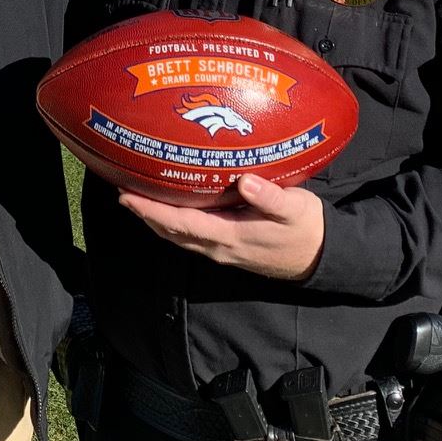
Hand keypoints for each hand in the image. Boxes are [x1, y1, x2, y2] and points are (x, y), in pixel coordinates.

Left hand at [120, 174, 325, 281]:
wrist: (320, 258)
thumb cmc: (307, 229)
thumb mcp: (296, 209)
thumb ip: (270, 197)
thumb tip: (245, 181)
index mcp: (230, 237)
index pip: (182, 223)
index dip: (152, 210)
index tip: (128, 195)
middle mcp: (219, 247)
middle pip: (171, 232)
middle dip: (144, 212)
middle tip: (121, 190)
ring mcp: (222, 250)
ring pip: (178, 236)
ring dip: (155, 219)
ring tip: (136, 197)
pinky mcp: (227, 247)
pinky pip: (190, 236)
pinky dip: (172, 223)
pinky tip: (168, 208)